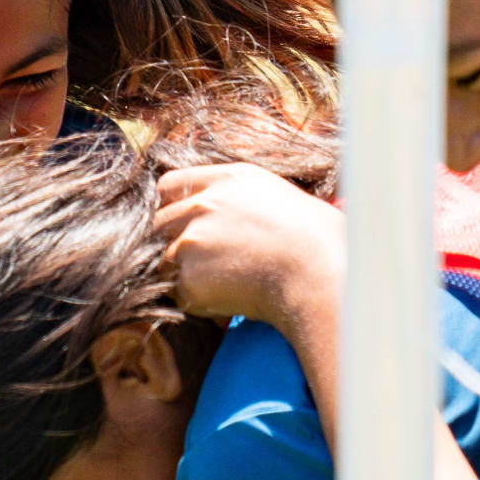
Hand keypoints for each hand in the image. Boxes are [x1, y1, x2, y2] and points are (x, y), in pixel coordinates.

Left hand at [156, 162, 342, 327]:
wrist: (320, 272)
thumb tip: (205, 209)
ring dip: (184, 275)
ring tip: (224, 283)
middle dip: (173, 244)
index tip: (182, 225)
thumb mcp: (271, 195)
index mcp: (226, 179)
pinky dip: (195, 300)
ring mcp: (193, 239)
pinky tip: (228, 298)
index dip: (169, 207)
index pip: (168, 186)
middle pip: (158, 224)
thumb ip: (230, 197)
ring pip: (164, 260)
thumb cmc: (312, 240)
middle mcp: (204, 205)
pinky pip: (178, 292)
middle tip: (205, 264)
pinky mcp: (190, 275)